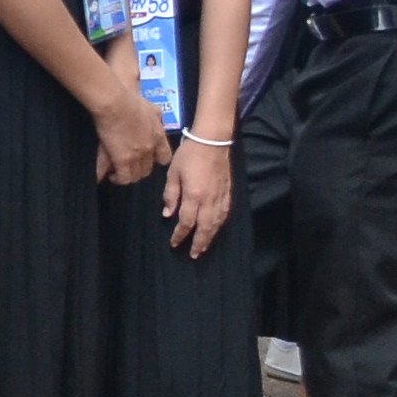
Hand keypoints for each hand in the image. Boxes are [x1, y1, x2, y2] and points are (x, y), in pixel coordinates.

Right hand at [86, 75, 166, 185]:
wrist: (116, 103)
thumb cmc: (131, 101)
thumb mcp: (152, 108)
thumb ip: (157, 117)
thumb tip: (157, 119)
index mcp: (158, 137)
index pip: (164, 158)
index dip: (156, 160)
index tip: (148, 158)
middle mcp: (150, 149)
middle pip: (148, 169)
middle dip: (139, 170)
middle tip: (129, 166)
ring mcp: (137, 156)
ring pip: (136, 176)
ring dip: (128, 176)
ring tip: (118, 173)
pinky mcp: (122, 160)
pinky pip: (123, 177)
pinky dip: (118, 178)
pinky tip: (111, 175)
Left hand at [163, 134, 232, 256]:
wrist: (212, 141)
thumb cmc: (189, 154)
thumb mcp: (173, 173)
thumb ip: (171, 195)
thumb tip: (168, 215)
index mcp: (194, 196)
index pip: (186, 222)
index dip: (180, 235)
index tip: (174, 244)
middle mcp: (209, 200)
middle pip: (205, 228)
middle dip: (198, 243)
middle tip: (193, 255)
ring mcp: (221, 196)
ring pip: (217, 223)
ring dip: (210, 237)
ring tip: (204, 247)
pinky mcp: (228, 192)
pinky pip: (225, 213)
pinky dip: (220, 224)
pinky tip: (216, 228)